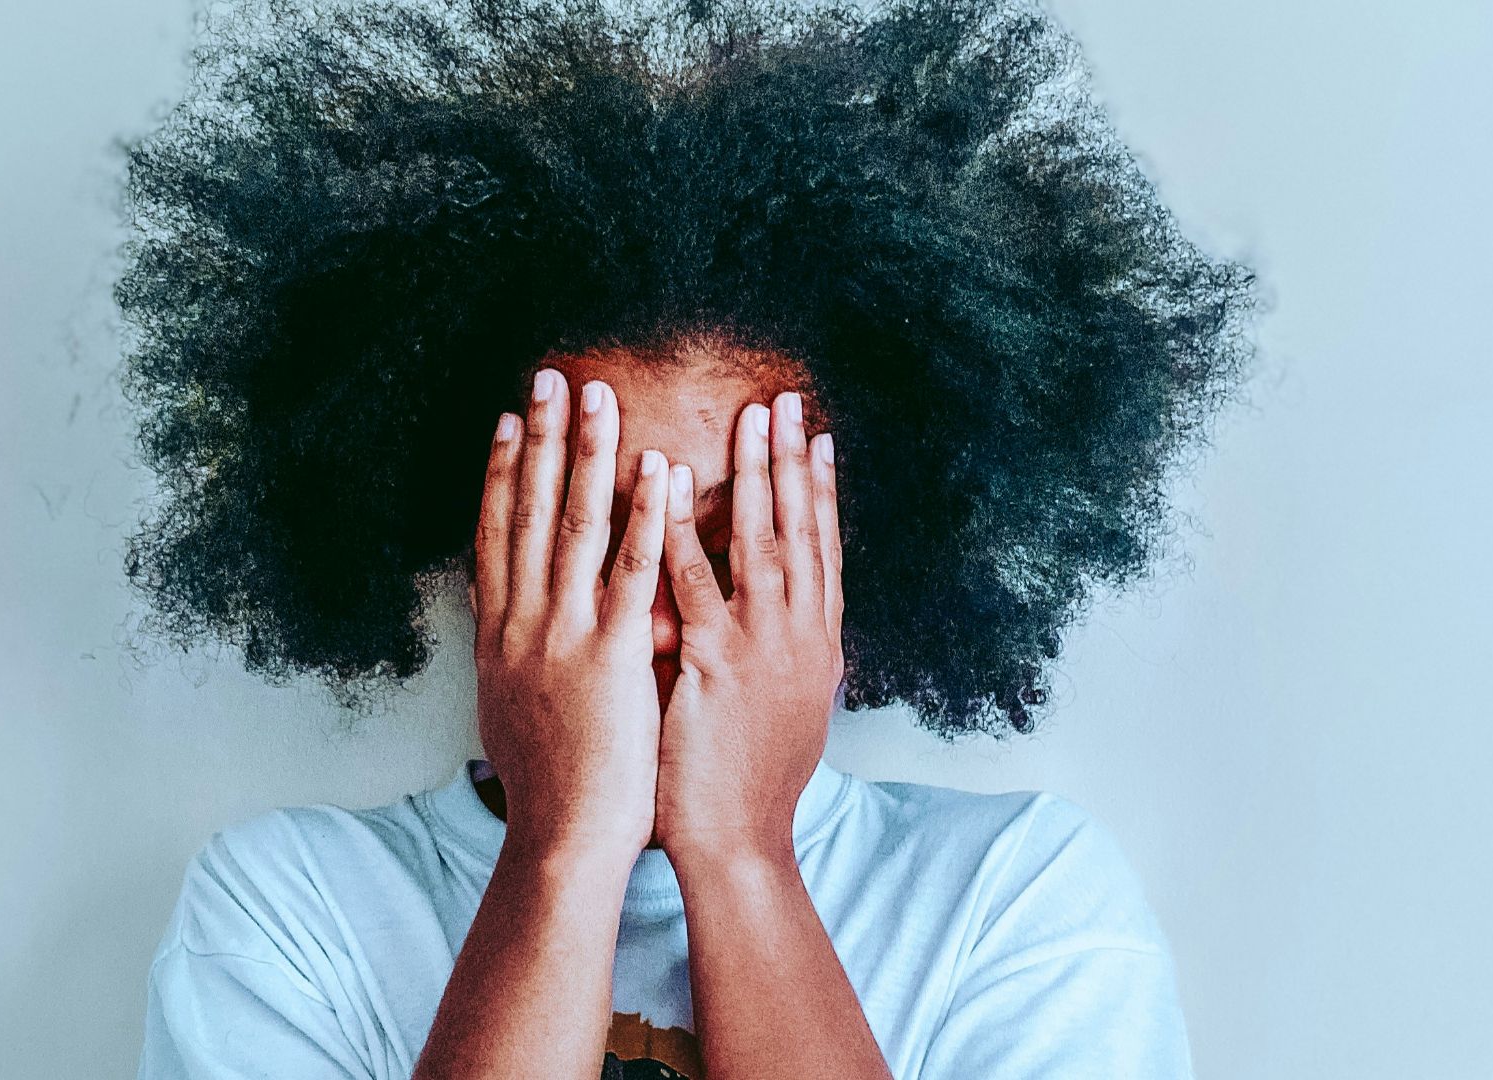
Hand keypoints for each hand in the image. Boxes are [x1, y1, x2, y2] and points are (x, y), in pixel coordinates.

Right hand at [470, 368, 668, 860]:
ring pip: (576, 526)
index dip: (503, 473)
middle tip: (550, 377)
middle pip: (529, 512)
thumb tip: (500, 625)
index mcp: (499, 636)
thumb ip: (511, 658)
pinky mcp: (613, 655)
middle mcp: (523, 623)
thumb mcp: (508, 712)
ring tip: (599, 396)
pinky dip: (645, 516)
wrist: (561, 840)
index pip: (496, 535)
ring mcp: (565, 635)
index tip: (509, 420)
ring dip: (588, 454)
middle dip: (541, 439)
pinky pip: (633, 572)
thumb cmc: (547, 789)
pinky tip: (656, 470)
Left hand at [654, 389, 844, 864]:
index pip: (824, 549)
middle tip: (787, 400)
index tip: (817, 436)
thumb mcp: (787, 708)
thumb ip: (787, 656)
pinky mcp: (719, 663)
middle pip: (803, 530)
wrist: (740, 842)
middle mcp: (803, 636)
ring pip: (764, 542)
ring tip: (748, 417)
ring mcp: (766, 647)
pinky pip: (697, 581)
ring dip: (756, 474)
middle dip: (794, 461)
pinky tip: (668, 482)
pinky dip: (684, 527)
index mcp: (819, 645)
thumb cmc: (751, 782)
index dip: (821, 490)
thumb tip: (790, 620)